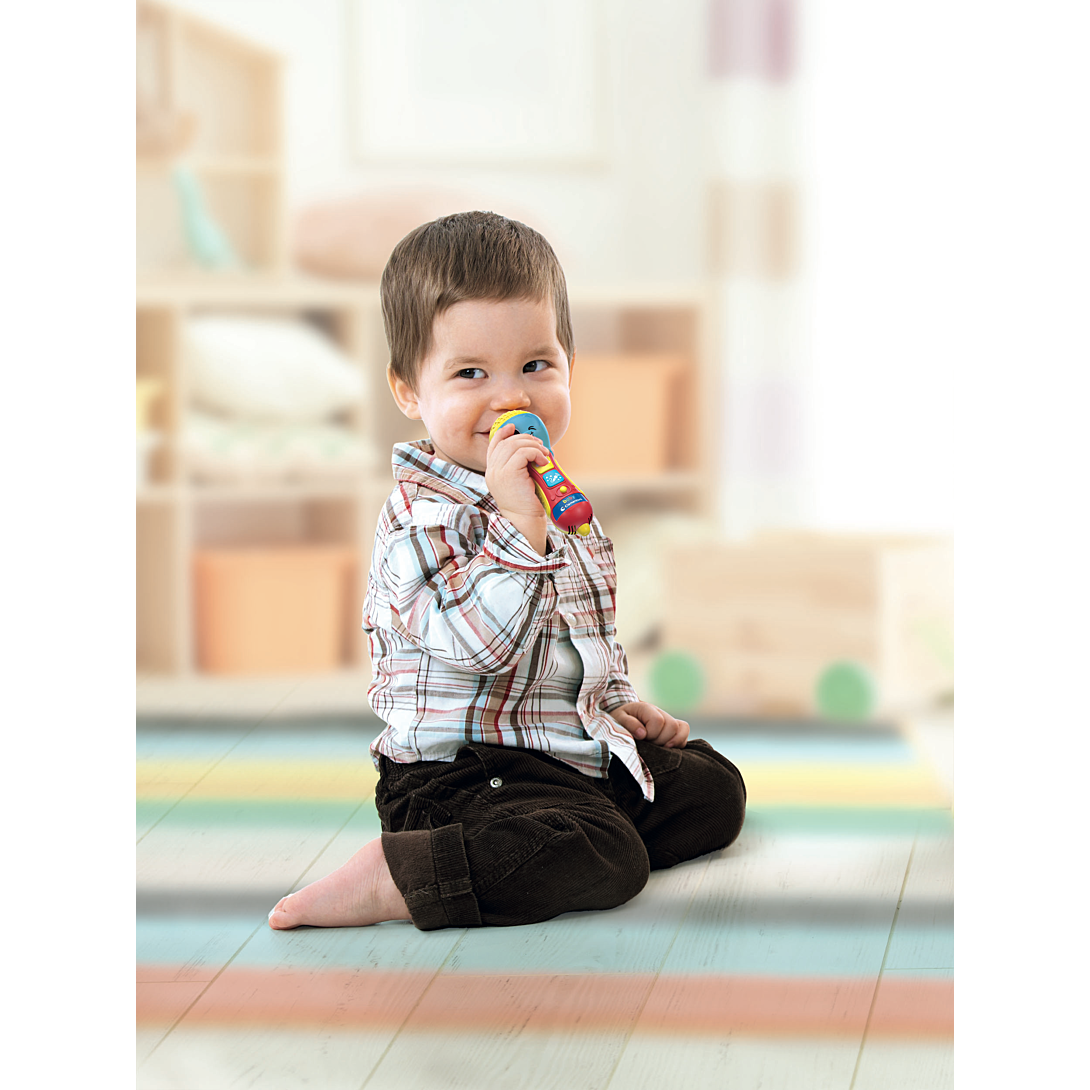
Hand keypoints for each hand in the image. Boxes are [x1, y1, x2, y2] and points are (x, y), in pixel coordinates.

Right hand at [486, 423, 549, 553]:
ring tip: (544, 455)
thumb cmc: (526, 505)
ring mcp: (498, 472)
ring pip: (516, 444)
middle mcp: (492, 471)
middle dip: (526, 439)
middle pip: (507, 441)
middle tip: (541, 447)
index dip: (503, 432)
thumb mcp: (520, 482)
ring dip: (534, 446)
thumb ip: (521, 467)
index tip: (514, 427)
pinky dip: (536, 453)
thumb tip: (536, 451)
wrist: (524, 522)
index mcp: (493, 472)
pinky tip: (543, 462)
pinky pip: (523, 452)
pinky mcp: (509, 473)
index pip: (494, 445)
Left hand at [611, 702, 689, 747]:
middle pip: (671, 726)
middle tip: (648, 744)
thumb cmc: (619, 720)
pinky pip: (684, 732)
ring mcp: (668, 719)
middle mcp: (660, 712)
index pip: (658, 721)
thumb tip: (642, 733)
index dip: (651, 733)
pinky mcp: (673, 728)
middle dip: (660, 740)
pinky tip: (666, 747)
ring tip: (657, 747)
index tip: (641, 738)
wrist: (623, 719)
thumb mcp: (618, 719)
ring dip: (670, 743)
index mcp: (646, 708)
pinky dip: (679, 742)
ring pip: (681, 729)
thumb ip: (629, 724)